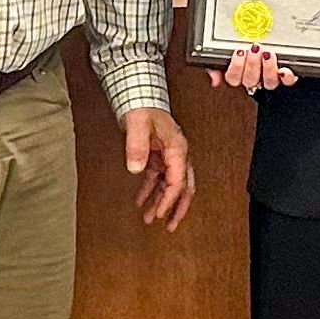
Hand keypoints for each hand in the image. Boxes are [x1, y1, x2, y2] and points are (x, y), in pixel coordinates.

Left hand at [124, 105, 194, 227]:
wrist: (139, 92)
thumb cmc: (143, 105)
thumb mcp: (138, 124)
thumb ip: (136, 146)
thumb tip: (136, 168)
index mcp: (177, 148)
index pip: (177, 181)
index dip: (169, 200)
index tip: (160, 214)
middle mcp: (176, 153)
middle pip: (183, 187)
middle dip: (177, 208)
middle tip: (170, 226)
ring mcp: (168, 155)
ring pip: (170, 185)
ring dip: (162, 202)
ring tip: (152, 219)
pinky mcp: (158, 155)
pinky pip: (158, 178)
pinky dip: (151, 191)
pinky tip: (141, 201)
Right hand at [221, 44, 299, 95]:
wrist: (277, 45)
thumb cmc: (251, 51)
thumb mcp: (229, 53)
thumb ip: (217, 63)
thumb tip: (214, 79)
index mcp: (240, 74)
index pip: (233, 78)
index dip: (235, 67)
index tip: (239, 52)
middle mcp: (256, 80)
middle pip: (250, 80)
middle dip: (251, 64)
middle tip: (254, 49)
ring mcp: (271, 79)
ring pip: (268, 82)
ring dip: (267, 69)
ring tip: (268, 54)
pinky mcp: (287, 78)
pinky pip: (288, 82)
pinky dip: (286, 76)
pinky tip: (284, 69)